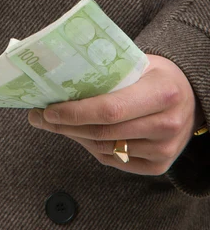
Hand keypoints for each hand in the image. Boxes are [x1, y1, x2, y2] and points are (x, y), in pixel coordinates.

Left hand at [28, 55, 205, 174]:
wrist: (190, 98)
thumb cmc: (155, 76)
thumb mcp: (139, 63)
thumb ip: (106, 71)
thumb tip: (58, 76)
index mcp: (162, 92)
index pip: (109, 109)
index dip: (75, 113)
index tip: (49, 109)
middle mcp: (167, 124)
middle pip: (103, 133)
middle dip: (65, 126)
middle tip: (39, 117)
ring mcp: (165, 149)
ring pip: (106, 149)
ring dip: (75, 137)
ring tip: (54, 123)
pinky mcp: (160, 166)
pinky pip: (115, 161)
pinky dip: (93, 148)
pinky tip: (80, 134)